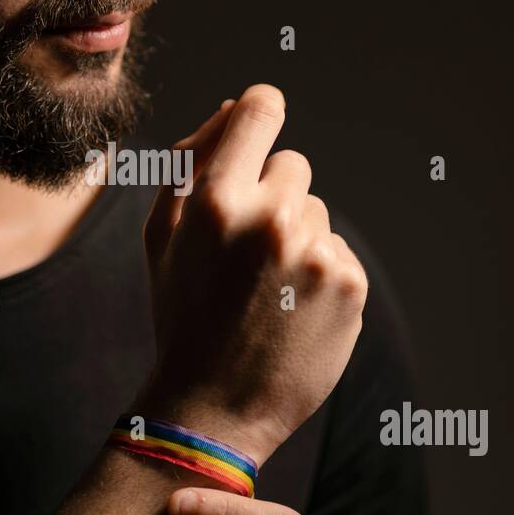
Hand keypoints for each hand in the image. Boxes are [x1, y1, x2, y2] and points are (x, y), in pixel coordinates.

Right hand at [134, 84, 368, 465]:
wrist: (214, 408)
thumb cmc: (181, 314)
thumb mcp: (163, 236)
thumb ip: (191, 161)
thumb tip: (235, 106)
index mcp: (215, 200)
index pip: (259, 110)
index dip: (261, 111)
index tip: (261, 124)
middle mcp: (269, 218)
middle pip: (293, 165)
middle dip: (272, 196)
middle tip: (246, 254)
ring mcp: (315, 251)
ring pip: (317, 212)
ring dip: (297, 238)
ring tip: (266, 292)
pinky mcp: (350, 283)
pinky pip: (339, 250)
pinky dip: (321, 275)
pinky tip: (292, 312)